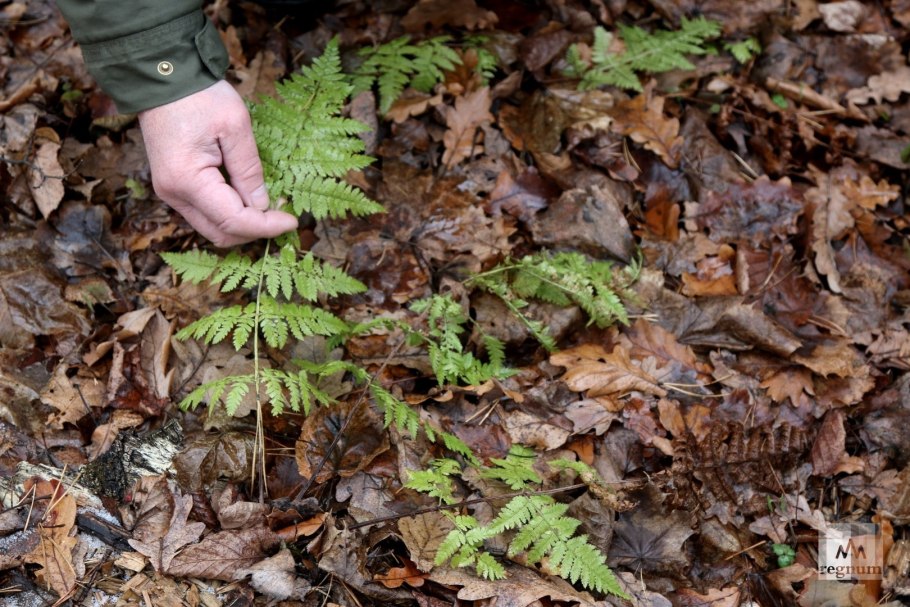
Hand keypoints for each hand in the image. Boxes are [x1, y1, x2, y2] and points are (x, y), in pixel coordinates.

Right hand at [138, 80, 297, 246]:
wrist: (162, 76)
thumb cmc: (200, 95)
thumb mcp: (235, 126)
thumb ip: (249, 170)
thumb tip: (263, 205)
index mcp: (187, 180)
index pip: (234, 220)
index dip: (266, 226)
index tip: (293, 221)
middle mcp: (174, 194)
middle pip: (221, 233)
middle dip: (255, 230)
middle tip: (283, 214)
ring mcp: (171, 192)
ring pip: (212, 227)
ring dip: (242, 223)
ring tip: (269, 206)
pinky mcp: (174, 186)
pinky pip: (205, 213)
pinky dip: (229, 212)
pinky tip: (248, 196)